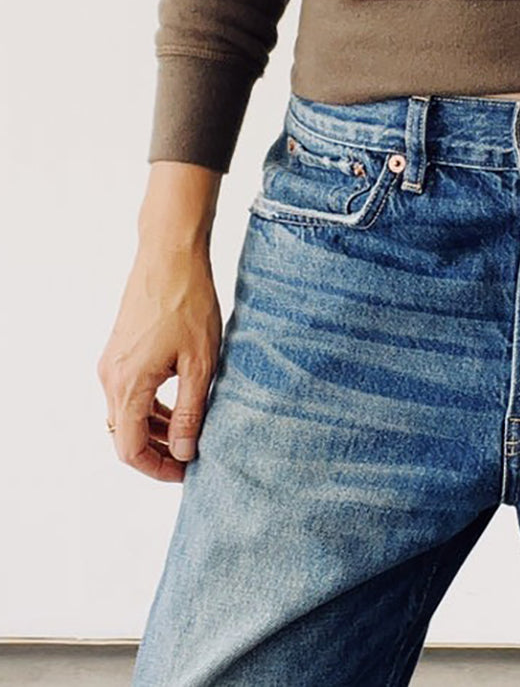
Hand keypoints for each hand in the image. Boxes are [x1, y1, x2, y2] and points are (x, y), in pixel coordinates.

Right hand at [97, 240, 222, 480]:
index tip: (186, 472)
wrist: (170, 254)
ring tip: (194, 429)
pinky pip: (129, 391)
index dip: (158, 468)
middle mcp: (110, 377)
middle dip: (160, 450)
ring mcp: (112, 362)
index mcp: (127, 385)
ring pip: (128, 413)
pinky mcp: (119, 349)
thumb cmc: (188, 302)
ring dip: (157, 427)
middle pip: (126, 434)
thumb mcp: (201, 363)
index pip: (130, 449)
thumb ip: (192, 411)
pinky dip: (151, 404)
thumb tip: (186, 452)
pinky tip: (181, 401)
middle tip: (194, 454)